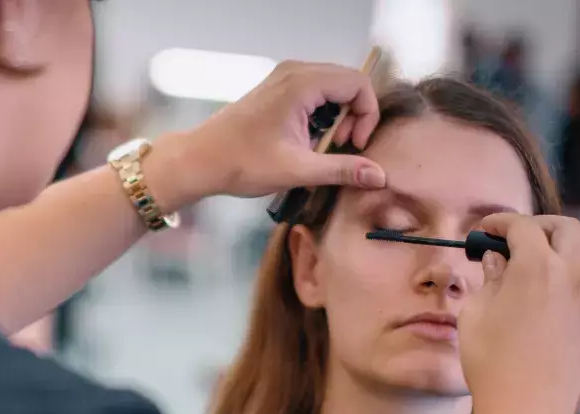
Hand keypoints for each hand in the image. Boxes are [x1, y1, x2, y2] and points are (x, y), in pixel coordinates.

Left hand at [151, 60, 386, 206]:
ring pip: (331, 88)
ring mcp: (284, 77)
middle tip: (340, 148)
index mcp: (301, 83)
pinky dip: (320, 115)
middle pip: (347, 83)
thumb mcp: (298, 170)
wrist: (201, 160)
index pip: (358, 84)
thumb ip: (342, 170)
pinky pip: (314, 93)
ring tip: (321, 147)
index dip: (366, 115)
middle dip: (353, 117)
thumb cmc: (243, 163)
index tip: (355, 146)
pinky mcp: (277, 88)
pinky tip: (306, 141)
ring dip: (337, 117)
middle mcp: (294, 71)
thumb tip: (378, 176)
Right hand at [459, 214, 579, 413]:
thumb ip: (488, 279)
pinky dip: (578, 266)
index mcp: (536, 267)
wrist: (526, 408)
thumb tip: (496, 261)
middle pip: (564, 227)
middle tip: (511, 237)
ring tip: (540, 256)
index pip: (523, 226)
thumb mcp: (475, 315)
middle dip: (536, 225)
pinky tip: (553, 283)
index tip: (484, 229)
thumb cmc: (491, 363)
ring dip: (565, 242)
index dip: (500, 222)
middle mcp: (571, 273)